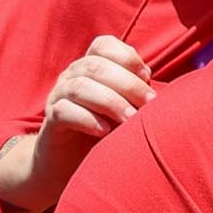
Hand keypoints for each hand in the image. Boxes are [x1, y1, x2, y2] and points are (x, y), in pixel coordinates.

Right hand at [45, 36, 154, 150]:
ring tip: (130, 119)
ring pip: (79, 86)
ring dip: (110, 101)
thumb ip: (139, 96)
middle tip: (149, 104)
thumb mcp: (125, 110)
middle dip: (127, 83)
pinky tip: (105, 131)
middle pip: (95, 65)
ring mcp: (57, 98)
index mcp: (89, 68)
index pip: (103, 45)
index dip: (127, 56)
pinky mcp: (50, 123)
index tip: (148, 77)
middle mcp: (71, 77)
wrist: (71, 166)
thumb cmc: (105, 135)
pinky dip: (87, 119)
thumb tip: (163, 93)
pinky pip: (64, 111)